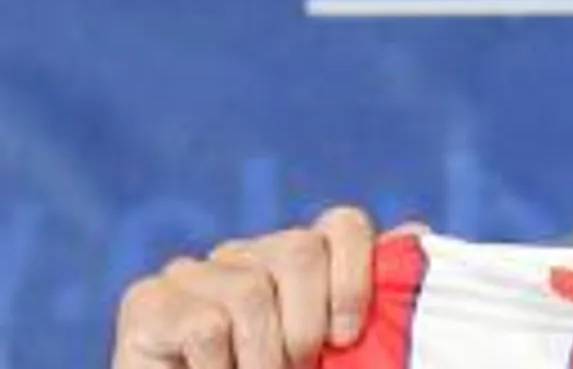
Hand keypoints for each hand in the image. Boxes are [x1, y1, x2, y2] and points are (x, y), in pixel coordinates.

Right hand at [111, 205, 380, 368]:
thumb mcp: (336, 355)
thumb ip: (374, 302)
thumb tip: (418, 230)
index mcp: (299, 264)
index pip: (341, 225)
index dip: (355, 274)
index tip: (347, 336)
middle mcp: (248, 255)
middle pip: (300, 249)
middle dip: (307, 325)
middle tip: (299, 368)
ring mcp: (194, 273)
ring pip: (251, 290)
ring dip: (263, 358)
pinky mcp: (147, 301)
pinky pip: (206, 325)